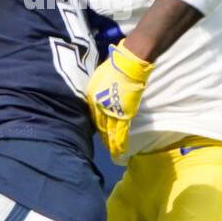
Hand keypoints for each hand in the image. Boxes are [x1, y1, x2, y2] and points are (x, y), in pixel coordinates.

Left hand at [85, 39, 153, 159]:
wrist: (128, 66)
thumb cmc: (111, 69)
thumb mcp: (95, 81)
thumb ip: (94, 95)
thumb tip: (95, 104)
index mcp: (92, 100)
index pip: (93, 118)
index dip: (95, 128)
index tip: (94, 136)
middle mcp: (101, 108)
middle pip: (101, 127)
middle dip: (103, 139)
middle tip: (105, 150)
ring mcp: (113, 111)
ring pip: (111, 131)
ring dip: (111, 143)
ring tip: (113, 154)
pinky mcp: (126, 113)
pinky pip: (122, 130)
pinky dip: (120, 140)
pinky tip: (119, 148)